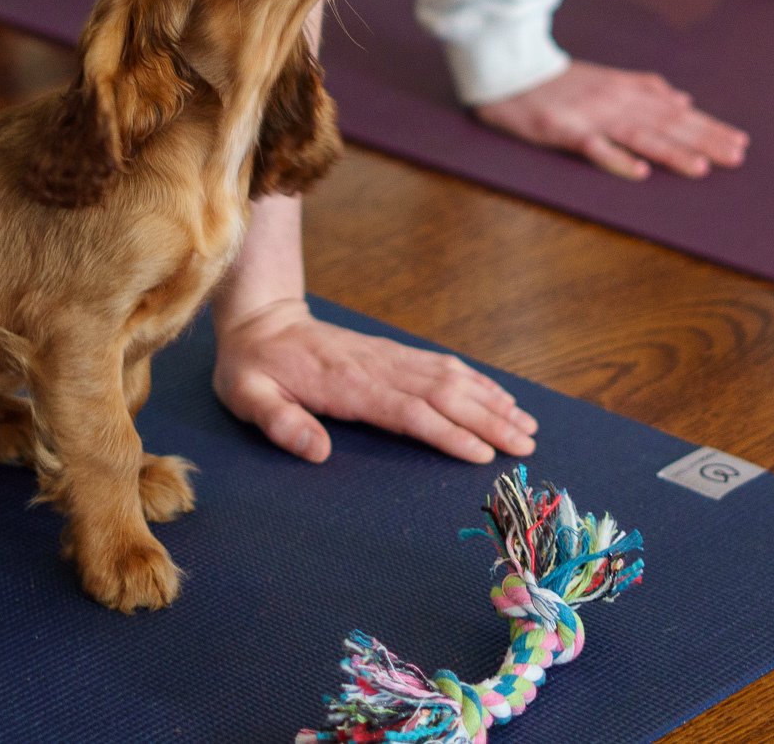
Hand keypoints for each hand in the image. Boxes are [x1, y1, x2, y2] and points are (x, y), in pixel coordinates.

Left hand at [213, 296, 537, 465]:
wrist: (261, 320)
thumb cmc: (253, 366)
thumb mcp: (247, 396)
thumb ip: (280, 422)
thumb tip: (316, 450)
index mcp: (348, 385)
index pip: (409, 411)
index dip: (448, 432)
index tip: (483, 452)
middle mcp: (378, 368)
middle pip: (444, 394)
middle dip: (488, 420)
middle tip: (526, 446)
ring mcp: (389, 357)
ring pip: (451, 377)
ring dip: (490, 400)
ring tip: (526, 424)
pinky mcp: (392, 354)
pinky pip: (441, 365)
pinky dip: (475, 380)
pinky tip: (497, 395)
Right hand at [472, 59, 746, 180]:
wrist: (508, 70)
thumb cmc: (558, 81)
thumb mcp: (606, 78)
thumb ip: (645, 87)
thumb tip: (683, 99)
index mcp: (626, 90)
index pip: (676, 112)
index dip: (708, 127)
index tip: (740, 142)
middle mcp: (615, 101)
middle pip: (665, 124)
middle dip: (702, 141)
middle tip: (736, 157)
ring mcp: (590, 115)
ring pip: (637, 135)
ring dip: (669, 152)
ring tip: (699, 168)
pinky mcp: (563, 129)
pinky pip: (593, 147)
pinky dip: (616, 159)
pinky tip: (638, 172)